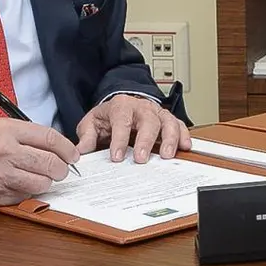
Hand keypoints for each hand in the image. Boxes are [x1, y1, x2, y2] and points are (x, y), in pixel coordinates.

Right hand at [0, 118, 79, 208]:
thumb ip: (25, 135)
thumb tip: (57, 147)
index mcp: (6, 130)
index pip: (50, 138)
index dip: (67, 149)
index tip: (73, 155)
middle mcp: (4, 151)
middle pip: (50, 162)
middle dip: (62, 169)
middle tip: (61, 170)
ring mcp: (0, 175)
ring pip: (42, 183)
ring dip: (45, 183)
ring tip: (40, 178)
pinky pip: (25, 196)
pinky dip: (28, 193)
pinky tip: (19, 186)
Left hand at [75, 94, 190, 163]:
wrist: (121, 106)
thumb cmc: (108, 116)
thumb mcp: (92, 122)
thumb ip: (87, 136)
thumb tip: (80, 152)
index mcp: (121, 106)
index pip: (121, 120)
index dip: (119, 139)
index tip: (117, 156)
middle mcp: (141, 107)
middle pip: (148, 120)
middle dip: (145, 140)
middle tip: (141, 158)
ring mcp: (156, 113)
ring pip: (167, 121)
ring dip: (169, 138)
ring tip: (167, 155)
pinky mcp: (167, 120)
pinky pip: (179, 125)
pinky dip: (184, 135)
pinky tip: (185, 147)